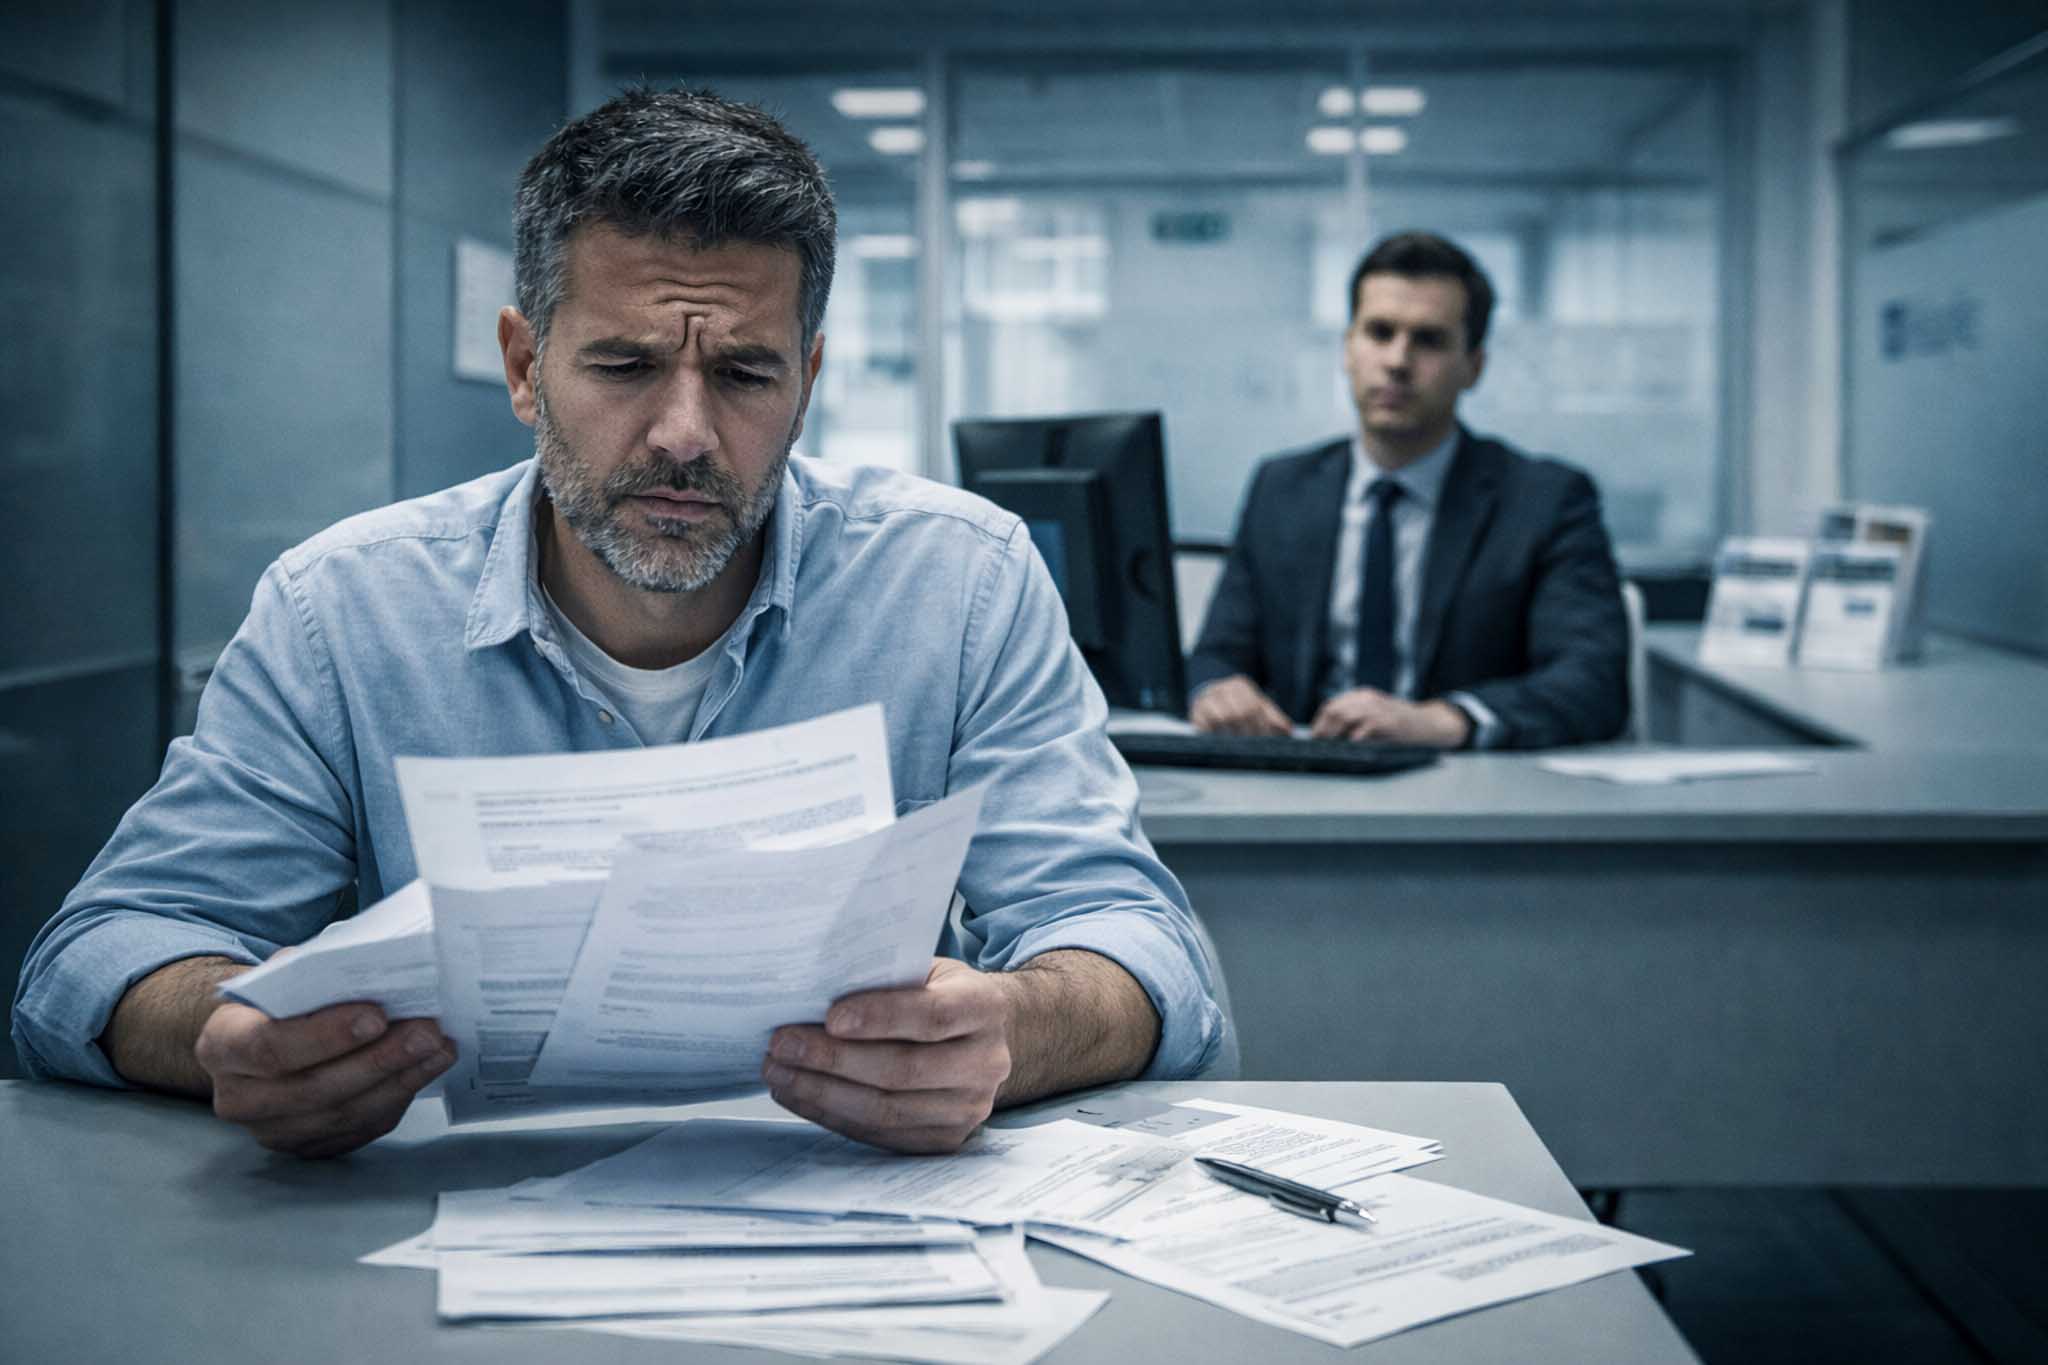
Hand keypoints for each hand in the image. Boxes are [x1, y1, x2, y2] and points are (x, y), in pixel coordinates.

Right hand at [193, 1000, 454, 1158]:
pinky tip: (425, 1070)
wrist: (260, 1041)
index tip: (378, 1015)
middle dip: (378, 1059)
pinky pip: (358, 1130)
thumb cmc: (279, 1001)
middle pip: (313, 1088)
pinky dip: (397, 1099)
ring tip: (439, 1048)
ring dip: (399, 1080)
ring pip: (342, 1114)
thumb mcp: (283, 976)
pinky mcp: (306, 1147)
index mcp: (221, 1045)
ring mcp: (271, 1130)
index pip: (269, 1046)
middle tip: (428, 1032)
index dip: (326, 1035)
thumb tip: (376, 969)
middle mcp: (237, 1098)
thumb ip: (314, 975)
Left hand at [763, 958, 1014, 1153]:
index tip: (829, 1017)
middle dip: (834, 1059)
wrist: (982, 1038)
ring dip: (822, 1093)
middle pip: (903, 1070)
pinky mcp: (945, 1139)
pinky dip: (833, 1115)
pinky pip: (880, 1135)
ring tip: (779, 1072)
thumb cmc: (938, 995)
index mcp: (984, 1008)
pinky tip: (800, 1095)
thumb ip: (886, 979)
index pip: (932, 1017)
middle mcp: (985, 1063)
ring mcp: (968, 1108)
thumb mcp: (926, 971)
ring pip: (887, 1110)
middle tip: (782, 1045)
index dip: (880, 1017)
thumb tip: (813, 992)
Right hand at [1189, 675, 1290, 735]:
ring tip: (1239, 744)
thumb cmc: (1237, 706)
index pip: (1253, 706)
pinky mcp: (1194, 713)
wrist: (1209, 701)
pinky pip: (1206, 726)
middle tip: (1253, 744)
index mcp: (1239, 685)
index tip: (1264, 738)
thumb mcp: (1258, 708)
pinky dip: (1216, 735)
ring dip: (1233, 735)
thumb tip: (1286, 730)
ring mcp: (1206, 700)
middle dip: (1248, 732)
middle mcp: (1221, 688)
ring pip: (1223, 719)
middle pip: (1239, 713)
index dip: (1261, 725)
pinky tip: (1222, 741)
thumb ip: (1273, 717)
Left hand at [1310, 690, 1471, 746]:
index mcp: (1363, 696)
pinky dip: (1355, 736)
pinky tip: (1350, 745)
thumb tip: (1330, 737)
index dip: (1320, 722)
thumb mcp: (1377, 715)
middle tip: (1318, 745)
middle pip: (1335, 710)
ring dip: (1333, 733)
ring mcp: (1380, 708)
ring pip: (1346, 716)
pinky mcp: (1390, 721)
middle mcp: (1368, 699)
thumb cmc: (1401, 724)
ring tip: (1328, 746)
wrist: (1431, 723)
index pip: (1332, 706)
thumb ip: (1357, 720)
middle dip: (1323, 729)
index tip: (1314, 737)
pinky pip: (1367, 726)